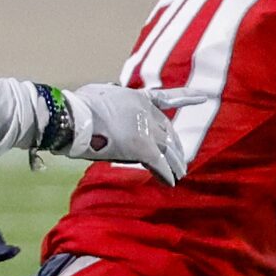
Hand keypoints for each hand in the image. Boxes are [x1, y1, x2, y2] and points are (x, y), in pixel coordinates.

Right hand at [65, 83, 200, 184]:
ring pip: (168, 148)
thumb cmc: (78, 106)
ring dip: (176, 162)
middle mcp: (146, 112)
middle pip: (167, 130)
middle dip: (176, 145)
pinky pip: (159, 163)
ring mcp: (145, 130)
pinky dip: (166, 173)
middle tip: (182, 158)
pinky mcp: (141, 148)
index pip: (165, 99)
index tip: (201, 98)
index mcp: (137, 97)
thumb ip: (111, 98)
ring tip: (182, 173)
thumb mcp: (98, 93)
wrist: (74, 118)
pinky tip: (171, 182)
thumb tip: (110, 95)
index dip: (185, 98)